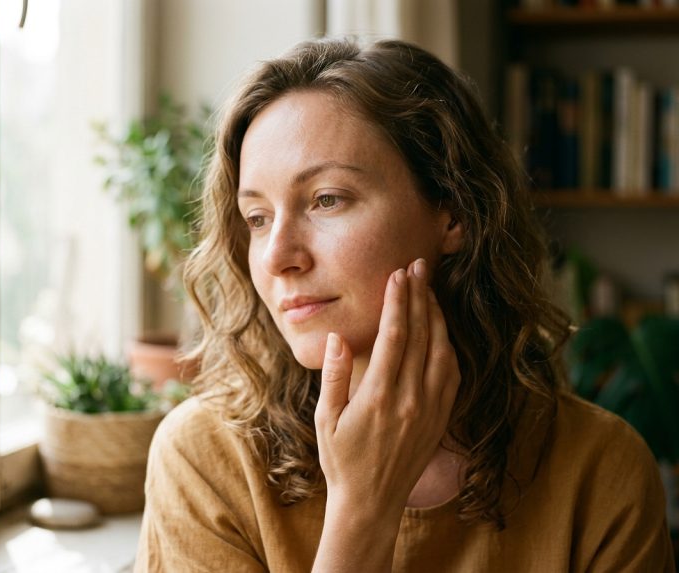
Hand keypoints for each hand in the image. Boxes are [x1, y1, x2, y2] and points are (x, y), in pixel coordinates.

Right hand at [314, 258, 460, 517]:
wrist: (372, 502)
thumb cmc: (341, 460)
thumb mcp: (325, 419)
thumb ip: (334, 376)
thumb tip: (338, 337)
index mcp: (379, 397)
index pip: (394, 336)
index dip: (397, 301)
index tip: (398, 274)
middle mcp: (411, 400)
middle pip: (422, 335)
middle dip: (420, 296)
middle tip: (418, 266)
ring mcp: (430, 409)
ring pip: (442, 350)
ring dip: (437, 316)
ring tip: (429, 289)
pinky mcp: (441, 418)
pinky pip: (452, 373)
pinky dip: (449, 344)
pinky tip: (441, 329)